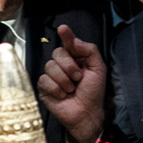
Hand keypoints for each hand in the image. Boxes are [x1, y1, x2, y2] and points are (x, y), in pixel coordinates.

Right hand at [37, 24, 106, 142]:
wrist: (86, 114)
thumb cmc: (93, 93)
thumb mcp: (98, 69)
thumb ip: (90, 51)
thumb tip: (75, 41)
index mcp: (76, 58)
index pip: (69, 43)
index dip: (66, 35)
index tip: (63, 29)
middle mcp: (62, 65)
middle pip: (57, 53)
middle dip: (69, 66)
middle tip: (78, 78)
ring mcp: (51, 76)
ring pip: (50, 66)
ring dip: (64, 80)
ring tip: (71, 89)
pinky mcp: (43, 87)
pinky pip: (44, 80)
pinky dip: (56, 88)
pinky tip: (62, 95)